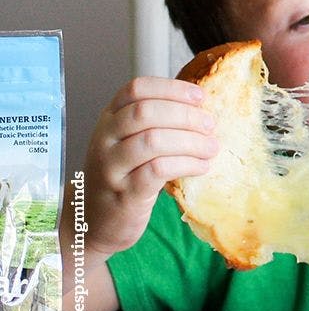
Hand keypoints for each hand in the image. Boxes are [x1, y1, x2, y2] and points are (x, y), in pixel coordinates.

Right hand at [83, 77, 218, 254]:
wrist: (94, 222)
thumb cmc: (123, 177)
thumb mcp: (130, 143)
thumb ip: (156, 124)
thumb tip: (202, 109)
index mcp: (109, 119)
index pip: (136, 89)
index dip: (171, 89)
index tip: (200, 97)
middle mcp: (105, 138)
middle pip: (145, 111)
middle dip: (185, 115)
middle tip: (210, 125)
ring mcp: (111, 166)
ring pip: (153, 140)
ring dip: (190, 141)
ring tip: (211, 148)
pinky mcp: (124, 193)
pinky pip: (158, 170)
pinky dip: (186, 164)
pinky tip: (201, 167)